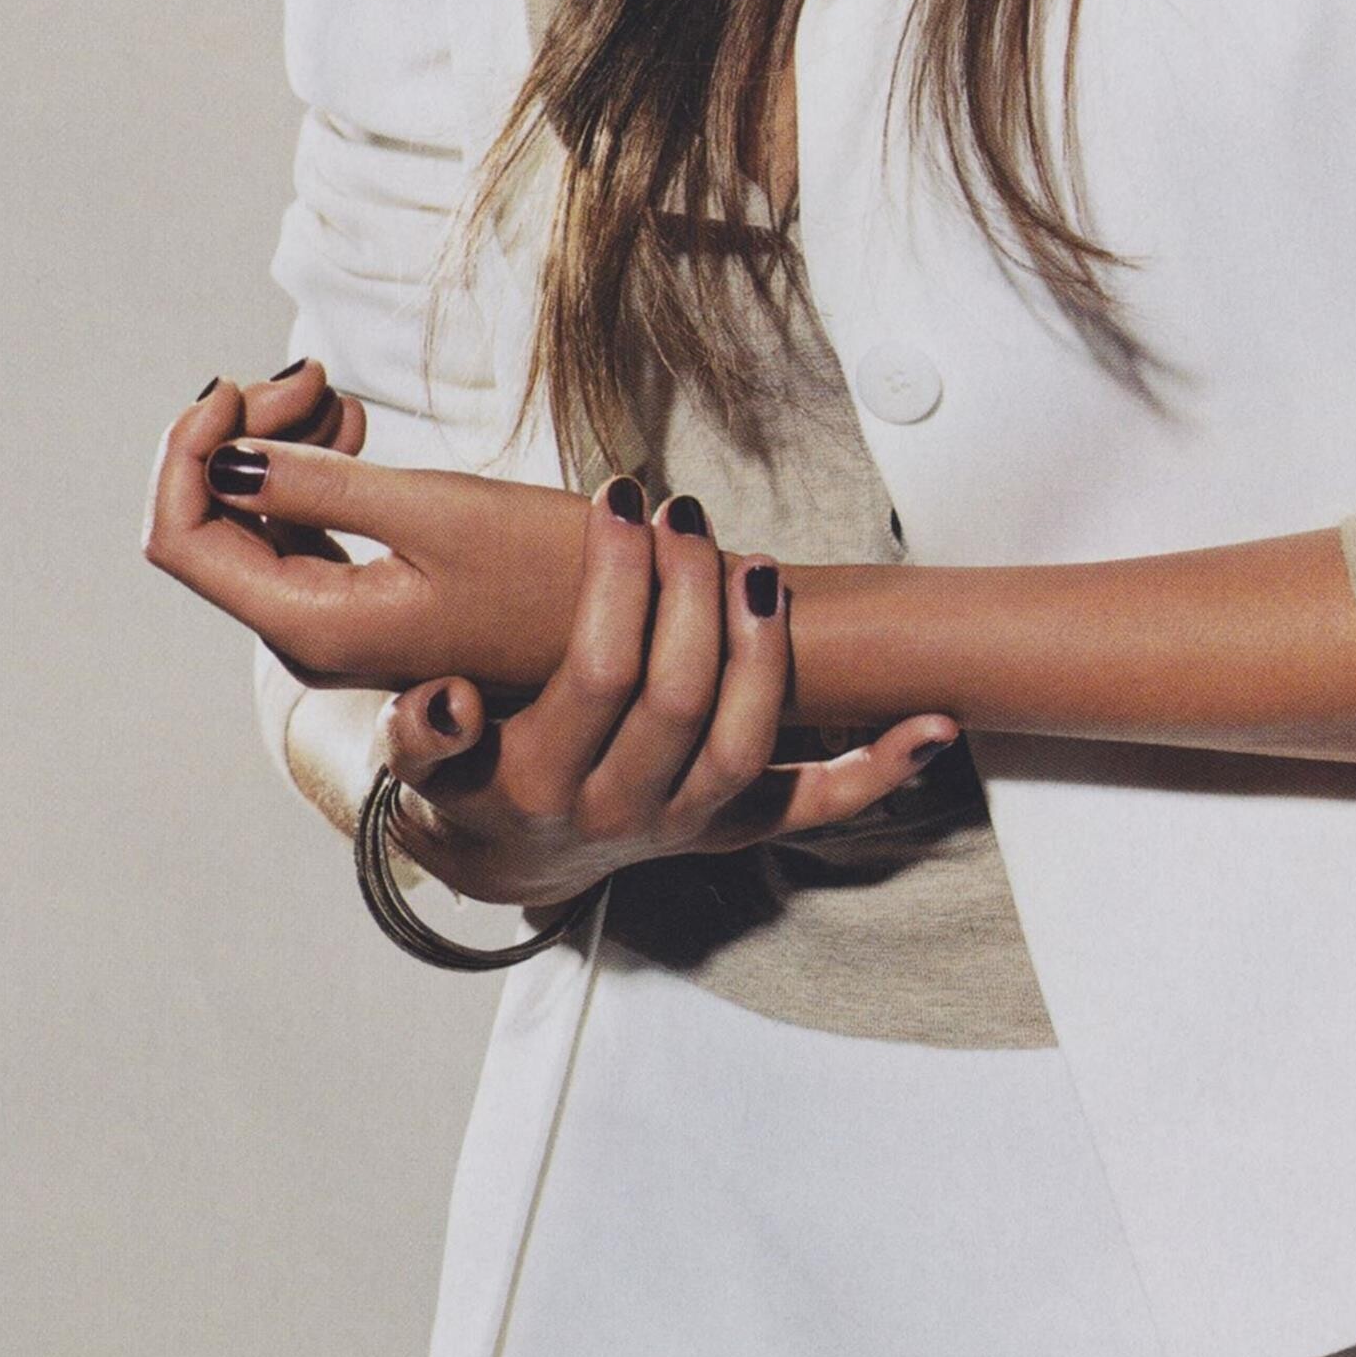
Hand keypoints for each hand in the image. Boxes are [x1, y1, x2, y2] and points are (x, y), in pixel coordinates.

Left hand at [144, 390, 588, 689]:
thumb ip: (320, 487)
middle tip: (310, 372)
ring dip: (273, 442)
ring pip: (254, 519)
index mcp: (310, 626)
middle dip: (236, 434)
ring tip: (330, 389)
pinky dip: (308, 466)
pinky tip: (346, 422)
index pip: (181, 539)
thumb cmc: (555, 574)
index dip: (186, 452)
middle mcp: (307, 634)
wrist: (636, 627)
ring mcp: (337, 618)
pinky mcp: (372, 597)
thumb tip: (218, 461)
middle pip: (208, 525)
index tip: (245, 383)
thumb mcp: (439, 512)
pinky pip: (302, 526)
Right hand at [374, 479, 959, 912]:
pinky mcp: (735, 828)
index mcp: (543, 782)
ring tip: (755, 568)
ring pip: (747, 743)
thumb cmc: (470, 775)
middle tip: (684, 513)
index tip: (619, 500)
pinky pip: (816, 810)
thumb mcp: (420, 760)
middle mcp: (622, 812)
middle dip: (691, 591)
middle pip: (681, 696)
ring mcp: (687, 824)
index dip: (618, 579)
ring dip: (764, 651)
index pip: (598, 671)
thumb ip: (423, 731)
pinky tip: (935, 726)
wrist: (509, 856)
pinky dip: (879, 772)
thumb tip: (451, 701)